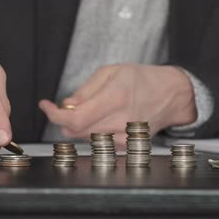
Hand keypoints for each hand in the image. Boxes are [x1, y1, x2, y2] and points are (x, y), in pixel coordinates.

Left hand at [39, 64, 196, 149]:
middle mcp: (120, 121)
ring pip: (84, 138)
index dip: (54, 115)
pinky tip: (102, 119)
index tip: (46, 106)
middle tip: (66, 107)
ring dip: (78, 126)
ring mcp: (124, 137)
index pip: (75, 118)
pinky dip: (92, 132)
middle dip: (64, 119)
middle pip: (75, 131)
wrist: (171, 95)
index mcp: (115, 98)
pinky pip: (97, 142)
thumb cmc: (144, 80)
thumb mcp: (111, 72)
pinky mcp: (126, 146)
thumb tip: (66, 105)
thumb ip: (85, 90)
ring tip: (90, 110)